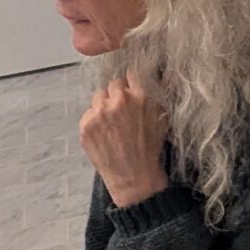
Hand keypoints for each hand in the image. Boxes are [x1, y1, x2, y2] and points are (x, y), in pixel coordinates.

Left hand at [80, 75, 169, 208]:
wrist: (135, 177)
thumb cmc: (152, 148)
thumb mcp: (163, 118)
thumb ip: (159, 93)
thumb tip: (162, 71)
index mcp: (140, 96)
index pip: (131, 73)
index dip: (132, 82)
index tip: (132, 88)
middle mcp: (118, 101)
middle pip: (114, 84)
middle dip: (118, 94)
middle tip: (122, 110)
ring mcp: (100, 113)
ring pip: (99, 97)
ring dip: (105, 105)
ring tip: (113, 123)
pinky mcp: (86, 125)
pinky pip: (89, 113)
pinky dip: (95, 121)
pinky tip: (105, 134)